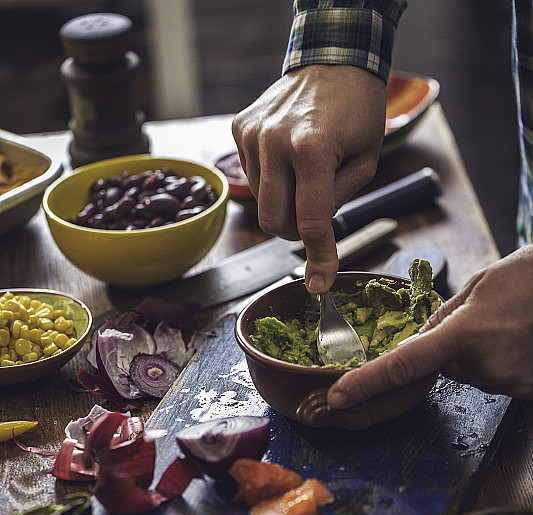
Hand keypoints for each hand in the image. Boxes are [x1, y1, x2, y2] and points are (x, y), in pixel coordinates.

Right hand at [232, 65, 385, 292]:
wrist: (333, 59)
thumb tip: (315, 241)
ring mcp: (252, 135)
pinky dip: (272, 179)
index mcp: (311, 149)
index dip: (319, 257)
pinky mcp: (239, 129)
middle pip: (274, 221)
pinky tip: (287, 157)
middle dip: (296, 231)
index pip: (311, 221)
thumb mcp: (366, 161)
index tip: (319, 283)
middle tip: (314, 217)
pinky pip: (251, 178)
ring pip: (261, 203)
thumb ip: (339, 203)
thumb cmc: (356, 112)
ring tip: (305, 173)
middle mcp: (274, 142)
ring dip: (285, 202)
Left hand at [328, 246, 532, 409]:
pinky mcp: (526, 391)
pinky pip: (496, 379)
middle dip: (450, 348)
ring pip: (471, 374)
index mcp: (463, 334)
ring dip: (478, 355)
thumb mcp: (474, 288)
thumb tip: (415, 341)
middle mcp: (483, 365)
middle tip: (483, 320)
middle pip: (443, 367)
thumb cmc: (529, 277)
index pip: (402, 365)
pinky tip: (518, 341)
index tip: (339, 397)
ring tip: (508, 326)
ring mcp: (507, 382)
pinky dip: (501, 363)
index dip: (366, 384)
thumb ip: (439, 319)